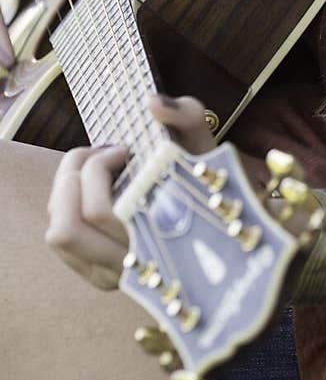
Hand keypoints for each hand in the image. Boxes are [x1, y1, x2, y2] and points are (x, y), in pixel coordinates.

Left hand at [44, 94, 216, 290]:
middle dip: (74, 175)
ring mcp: (111, 274)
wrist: (213, 210)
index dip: (98, 169)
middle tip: (104, 155)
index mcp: (156, 236)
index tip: (124, 149)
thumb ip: (185, 114)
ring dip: (67, 191)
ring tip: (95, 170)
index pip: (100, 212)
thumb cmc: (201, 170)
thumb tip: (154, 105)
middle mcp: (131, 264)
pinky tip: (92, 190)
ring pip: (58, 235)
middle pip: (67, 227)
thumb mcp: (202, 138)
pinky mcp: (95, 274)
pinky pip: (59, 240)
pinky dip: (66, 206)